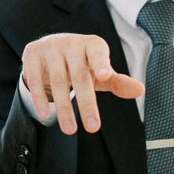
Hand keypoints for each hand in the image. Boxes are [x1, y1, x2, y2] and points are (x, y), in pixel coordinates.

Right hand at [21, 33, 142, 134]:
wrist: (51, 48)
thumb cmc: (81, 63)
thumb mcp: (100, 72)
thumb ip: (117, 82)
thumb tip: (140, 90)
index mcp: (92, 45)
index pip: (98, 54)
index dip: (101, 63)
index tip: (105, 76)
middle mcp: (71, 43)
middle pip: (79, 75)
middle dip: (86, 103)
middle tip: (93, 128)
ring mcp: (50, 47)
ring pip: (58, 80)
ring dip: (64, 108)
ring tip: (70, 130)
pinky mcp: (32, 53)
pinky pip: (35, 79)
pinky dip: (40, 98)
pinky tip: (45, 115)